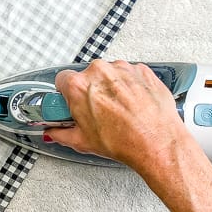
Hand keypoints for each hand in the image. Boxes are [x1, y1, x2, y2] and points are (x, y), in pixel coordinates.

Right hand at [44, 60, 188, 169]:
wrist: (157, 142)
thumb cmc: (125, 141)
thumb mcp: (82, 142)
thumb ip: (60, 133)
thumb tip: (53, 132)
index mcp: (79, 86)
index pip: (62, 79)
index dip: (66, 93)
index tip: (71, 102)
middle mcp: (100, 71)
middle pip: (87, 76)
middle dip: (90, 92)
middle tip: (97, 112)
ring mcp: (123, 69)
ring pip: (109, 75)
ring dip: (111, 89)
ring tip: (118, 112)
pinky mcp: (142, 71)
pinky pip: (129, 75)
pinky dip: (129, 88)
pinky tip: (132, 106)